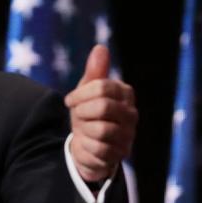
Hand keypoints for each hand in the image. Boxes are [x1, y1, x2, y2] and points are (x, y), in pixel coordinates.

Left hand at [64, 45, 137, 182]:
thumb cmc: (87, 114)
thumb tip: (100, 47)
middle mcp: (131, 114)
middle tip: (78, 116)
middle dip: (82, 112)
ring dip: (84, 129)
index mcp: (125, 93)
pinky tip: (87, 144)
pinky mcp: (120, 154)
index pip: (102, 87)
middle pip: (103, 106)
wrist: (87, 147)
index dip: (79, 94)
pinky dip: (86, 145)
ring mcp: (128, 135)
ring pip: (102, 129)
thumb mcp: (86, 92)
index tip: (69, 101)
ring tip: (84, 130)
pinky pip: (99, 148)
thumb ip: (94, 72)